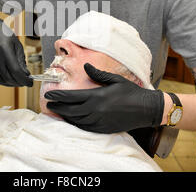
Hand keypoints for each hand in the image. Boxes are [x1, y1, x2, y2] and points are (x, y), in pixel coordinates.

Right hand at [0, 18, 31, 86]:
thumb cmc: (6, 37)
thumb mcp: (18, 47)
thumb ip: (22, 62)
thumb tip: (26, 76)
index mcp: (5, 50)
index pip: (16, 71)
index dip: (24, 80)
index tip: (30, 83)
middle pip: (8, 78)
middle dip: (19, 82)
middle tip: (25, 82)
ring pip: (1, 80)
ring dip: (11, 83)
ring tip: (18, 80)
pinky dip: (3, 80)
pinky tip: (9, 77)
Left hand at [45, 63, 163, 132]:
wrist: (146, 109)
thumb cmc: (131, 92)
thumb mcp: (115, 79)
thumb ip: (98, 74)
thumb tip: (85, 66)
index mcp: (97, 96)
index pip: (72, 97)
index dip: (58, 96)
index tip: (49, 94)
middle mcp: (96, 110)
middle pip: (70, 110)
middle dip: (58, 107)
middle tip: (49, 104)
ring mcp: (99, 121)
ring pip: (76, 120)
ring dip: (65, 116)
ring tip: (58, 111)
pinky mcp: (104, 129)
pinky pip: (86, 127)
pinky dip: (76, 124)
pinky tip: (72, 120)